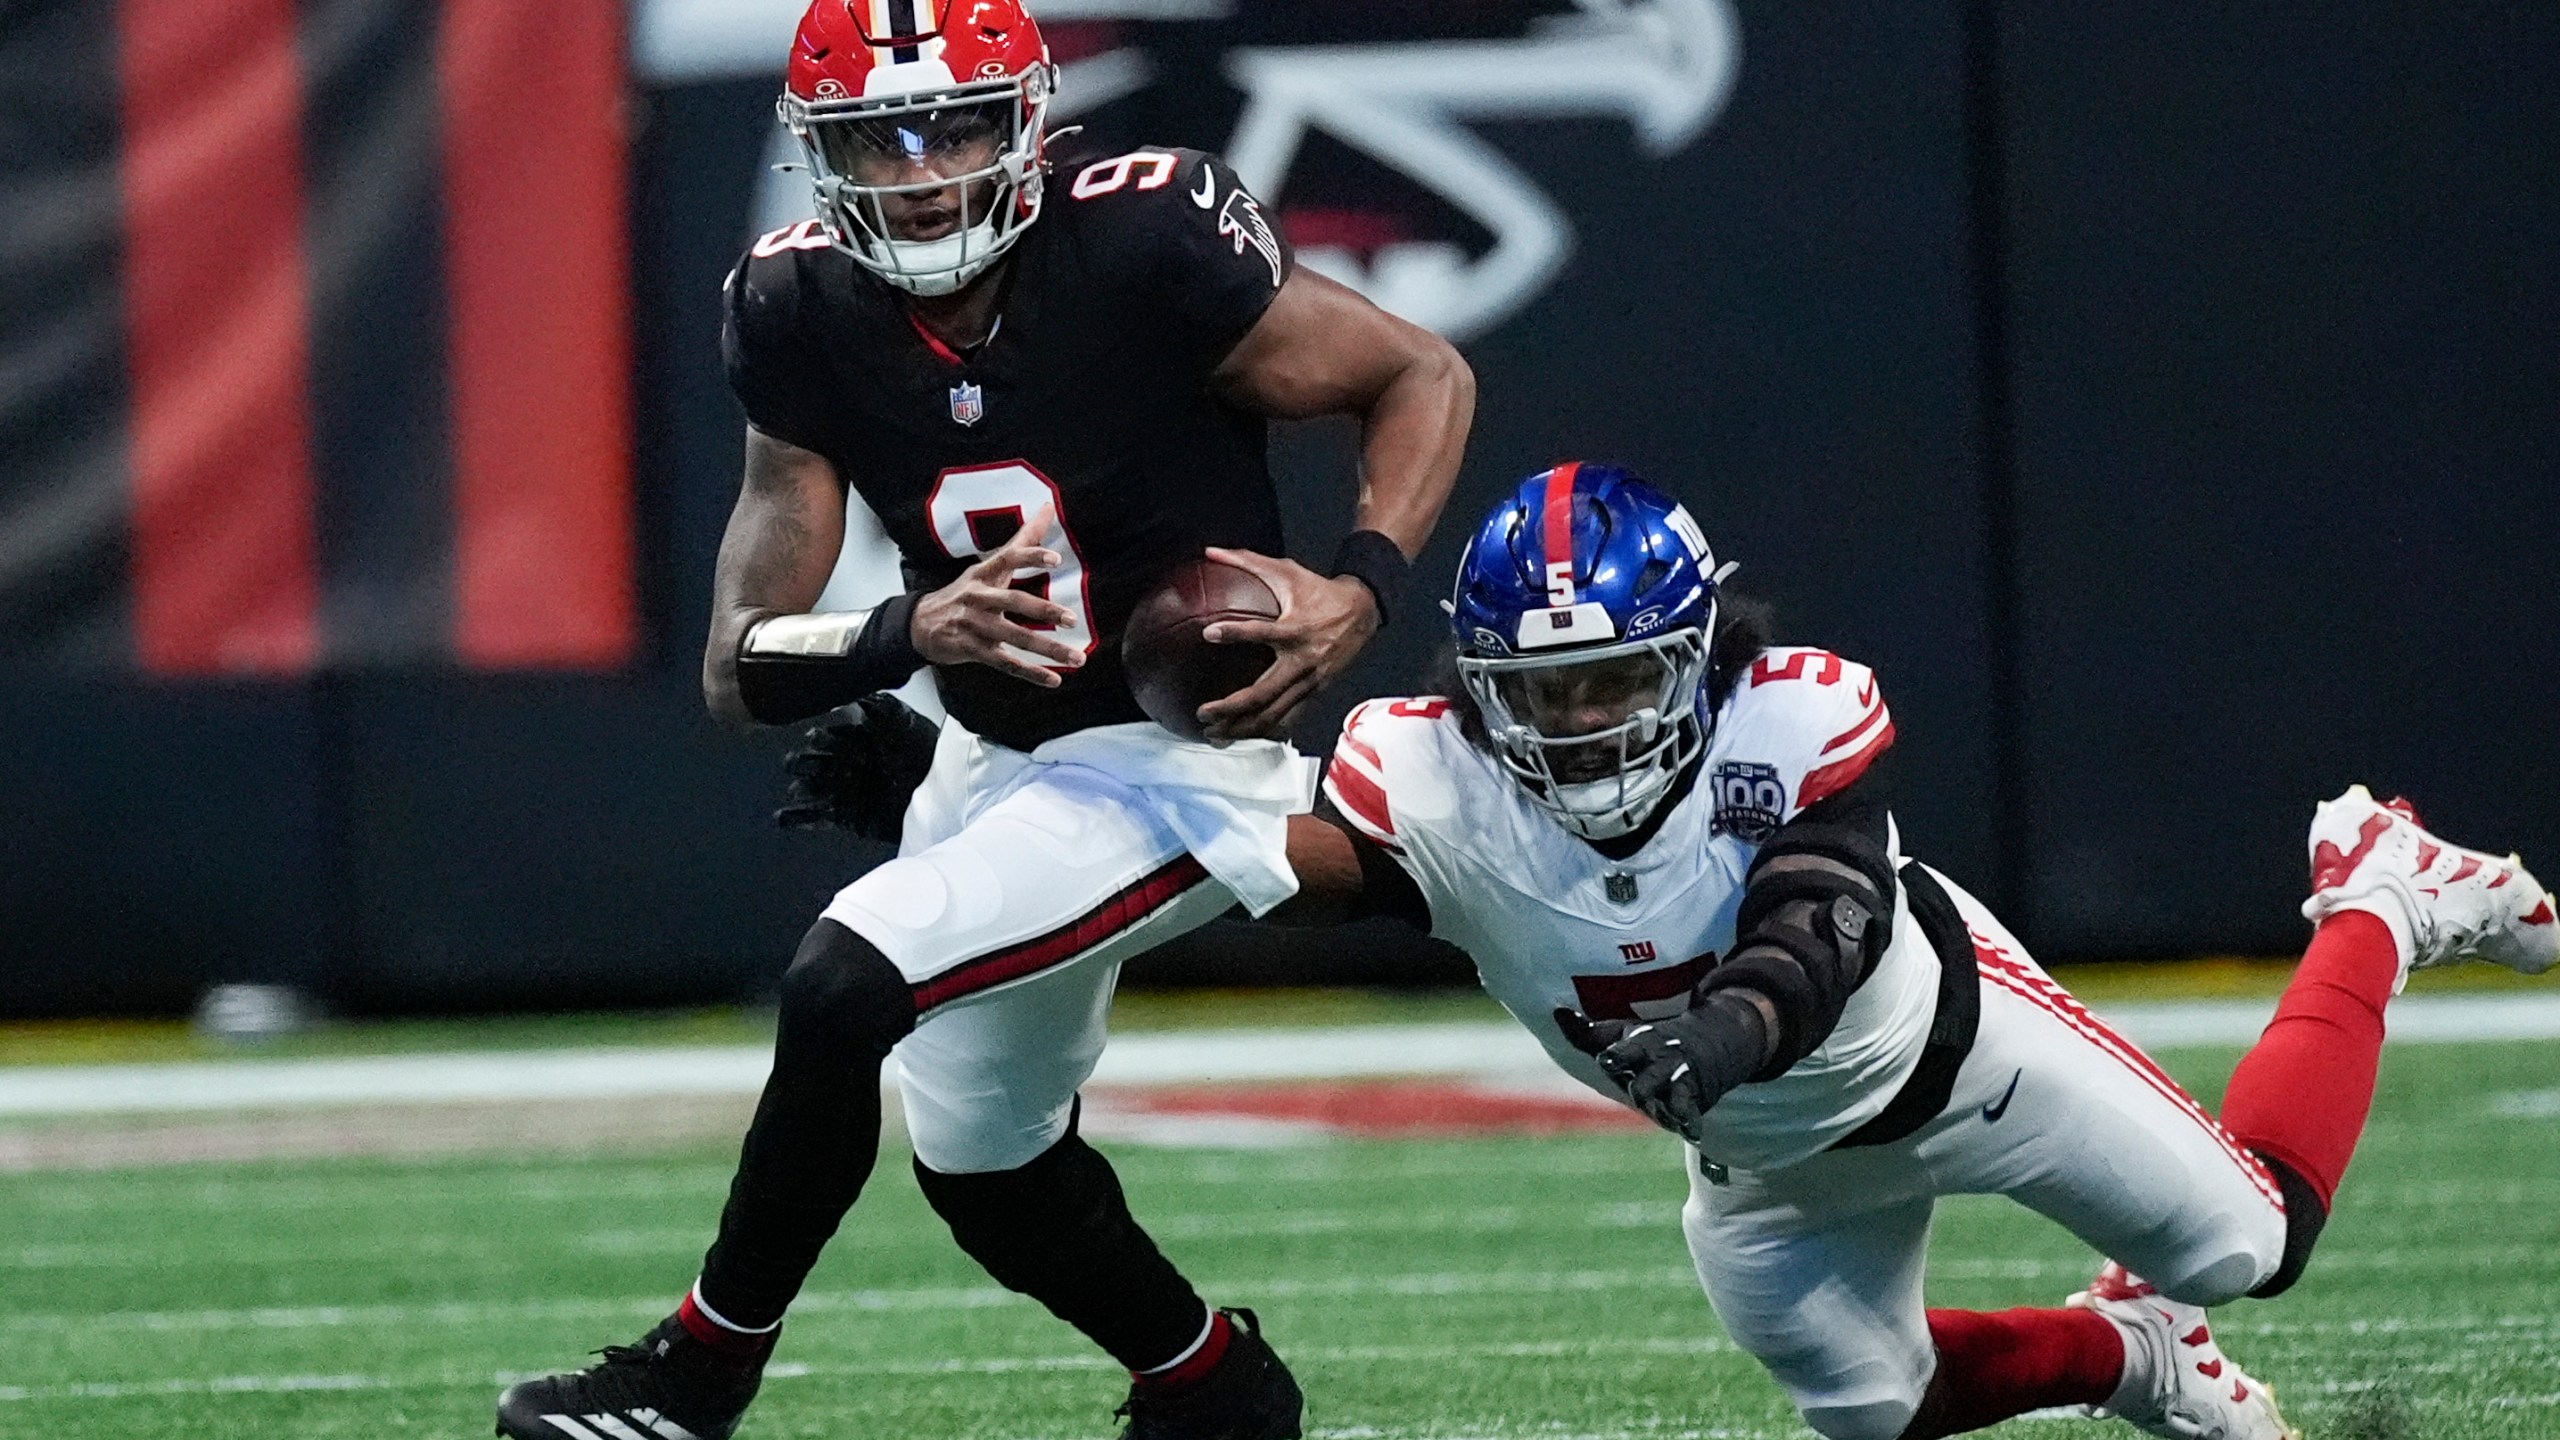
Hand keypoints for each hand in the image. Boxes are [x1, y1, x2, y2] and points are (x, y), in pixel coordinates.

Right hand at [775, 692, 943, 842]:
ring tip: (796, 789)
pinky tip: (784, 816)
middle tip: (797, 761)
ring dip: (802, 788)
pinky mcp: (849, 818)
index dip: (824, 735)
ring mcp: (848, 790)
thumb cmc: (930, 755)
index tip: (814, 734)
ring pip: (814, 788)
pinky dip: (800, 818)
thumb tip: (857, 697)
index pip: (834, 733)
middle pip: (819, 760)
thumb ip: (882, 708)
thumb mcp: (908, 724)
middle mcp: (851, 763)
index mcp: (862, 738)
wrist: (949, 795)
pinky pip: (819, 817)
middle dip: (806, 760)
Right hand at [910, 513, 1083, 687]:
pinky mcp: (974, 651)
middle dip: (1043, 610)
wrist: (919, 625)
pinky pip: (1006, 663)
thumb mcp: (986, 566)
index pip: (1007, 559)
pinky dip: (1031, 673)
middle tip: (1072, 618)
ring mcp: (975, 626)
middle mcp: (978, 598)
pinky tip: (1054, 679)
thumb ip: (1021, 540)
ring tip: (1077, 657)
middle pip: (1012, 602)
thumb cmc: (964, 593)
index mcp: (983, 575)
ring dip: (1047, 649)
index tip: (1056, 558)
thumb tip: (1048, 507)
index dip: (1030, 556)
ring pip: (1014, 638)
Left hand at [1193, 546, 1382, 740]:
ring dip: (1243, 727)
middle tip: (1203, 713)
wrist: (1364, 611)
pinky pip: (1289, 717)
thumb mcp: (1287, 572)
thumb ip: (1247, 561)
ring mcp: (1310, 681)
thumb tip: (1211, 550)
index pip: (1260, 632)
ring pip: (1274, 714)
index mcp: (1294, 630)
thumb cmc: (1321, 592)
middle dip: (1229, 708)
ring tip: (1216, 733)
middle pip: (1262, 694)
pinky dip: (1266, 729)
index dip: (1233, 632)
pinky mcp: (1317, 691)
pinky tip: (1245, 734)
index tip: (1208, 633)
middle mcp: (1302, 661)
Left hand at [1554, 1001, 1758, 1143]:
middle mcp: (1661, 1063)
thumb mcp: (1622, 1033)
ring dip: (1669, 1107)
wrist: (1708, 1042)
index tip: (1605, 1061)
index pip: (1626, 1051)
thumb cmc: (1650, 1043)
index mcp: (1641, 1044)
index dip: (1617, 1057)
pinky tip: (1692, 1133)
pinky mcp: (1693, 1100)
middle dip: (1644, 1087)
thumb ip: (1588, 1032)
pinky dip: (1692, 1122)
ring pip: (1673, 1097)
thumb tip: (1557, 1011)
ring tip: (1670, 1114)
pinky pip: (1692, 1112)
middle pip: (1650, 1079)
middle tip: (1639, 1092)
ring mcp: (1679, 1083)